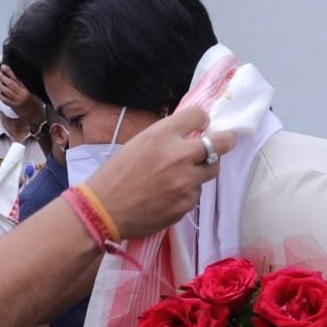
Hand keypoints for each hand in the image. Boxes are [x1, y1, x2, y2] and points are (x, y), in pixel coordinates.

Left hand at [0, 65, 43, 124]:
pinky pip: (6, 100)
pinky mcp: (15, 107)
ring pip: (8, 91)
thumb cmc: (34, 104)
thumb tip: (14, 79)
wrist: (36, 116)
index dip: (9, 72)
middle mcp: (22, 93)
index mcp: (26, 89)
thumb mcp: (31, 93)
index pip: (16, 78)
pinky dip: (1, 96)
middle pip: (11, 84)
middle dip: (3, 78)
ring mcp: (18, 100)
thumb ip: (23, 87)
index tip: (3, 66)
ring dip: (1, 86)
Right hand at [86, 107, 231, 239]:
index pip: (199, 115)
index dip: (201, 119)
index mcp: (162, 135)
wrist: (103, 210)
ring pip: (211, 171)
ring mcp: (186, 183)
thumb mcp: (137, 143)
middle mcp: (179, 155)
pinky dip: (187, 192)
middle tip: (222, 143)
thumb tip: (189, 133)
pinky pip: (196, 194)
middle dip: (223, 142)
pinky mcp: (186, 205)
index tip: (202, 124)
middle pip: (222, 143)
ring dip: (201, 170)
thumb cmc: (115, 175)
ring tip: (179, 177)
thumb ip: (165, 136)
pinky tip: (167, 195)